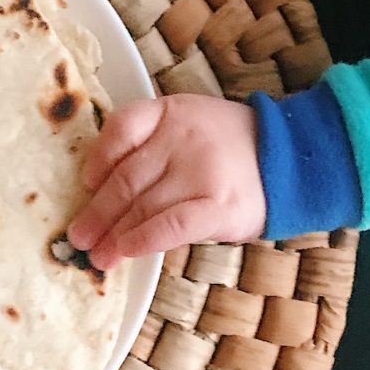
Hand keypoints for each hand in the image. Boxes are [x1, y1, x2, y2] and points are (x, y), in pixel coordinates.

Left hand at [67, 94, 265, 269]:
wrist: (291, 160)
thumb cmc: (224, 150)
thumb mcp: (185, 129)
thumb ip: (147, 148)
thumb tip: (96, 194)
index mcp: (169, 113)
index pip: (123, 127)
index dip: (98, 158)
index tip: (86, 185)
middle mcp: (182, 138)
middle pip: (126, 178)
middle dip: (97, 212)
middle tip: (78, 237)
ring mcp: (201, 172)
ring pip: (143, 205)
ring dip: (114, 235)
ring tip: (97, 255)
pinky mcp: (219, 206)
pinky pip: (172, 225)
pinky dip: (145, 240)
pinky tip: (127, 251)